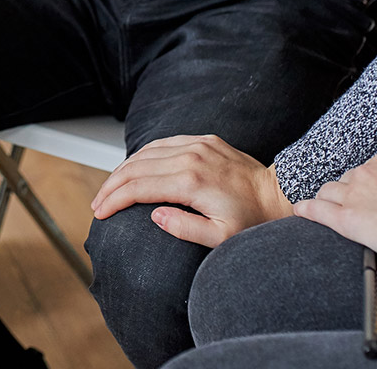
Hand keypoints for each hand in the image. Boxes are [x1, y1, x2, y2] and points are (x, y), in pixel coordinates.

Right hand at [90, 134, 292, 245]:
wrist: (279, 193)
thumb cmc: (251, 219)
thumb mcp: (220, 236)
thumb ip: (184, 228)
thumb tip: (153, 215)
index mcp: (191, 181)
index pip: (138, 187)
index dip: (113, 200)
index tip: (100, 214)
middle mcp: (191, 156)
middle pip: (136, 167)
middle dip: (111, 186)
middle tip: (97, 204)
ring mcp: (197, 144)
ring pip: (146, 151)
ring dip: (123, 169)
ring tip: (110, 188)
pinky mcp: (203, 139)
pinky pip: (164, 142)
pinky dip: (143, 155)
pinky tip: (134, 167)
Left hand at [294, 150, 376, 273]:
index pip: (368, 169)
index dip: (370, 184)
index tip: (373, 195)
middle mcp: (367, 172)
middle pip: (347, 180)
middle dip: (351, 193)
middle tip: (358, 209)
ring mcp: (354, 194)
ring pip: (329, 192)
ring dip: (328, 201)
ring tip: (326, 210)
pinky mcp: (348, 219)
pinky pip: (317, 210)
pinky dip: (307, 210)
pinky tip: (300, 211)